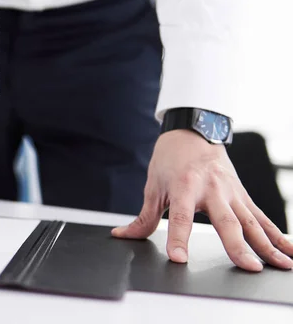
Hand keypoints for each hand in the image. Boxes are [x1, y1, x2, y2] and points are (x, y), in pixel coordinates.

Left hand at [112, 130, 292, 271]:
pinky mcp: (242, 194)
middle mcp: (212, 188)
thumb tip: (123, 235)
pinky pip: (261, 217)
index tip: (179, 258)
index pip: (181, 217)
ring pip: (252, 221)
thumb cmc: (170, 159)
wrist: (193, 132)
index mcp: (185, 185)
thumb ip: (144, 217)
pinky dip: (276, 234)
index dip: (179, 238)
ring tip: (280, 266)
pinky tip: (288, 250)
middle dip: (238, 246)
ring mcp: (231, 191)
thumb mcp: (153, 186)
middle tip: (248, 267)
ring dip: (267, 245)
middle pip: (226, 221)